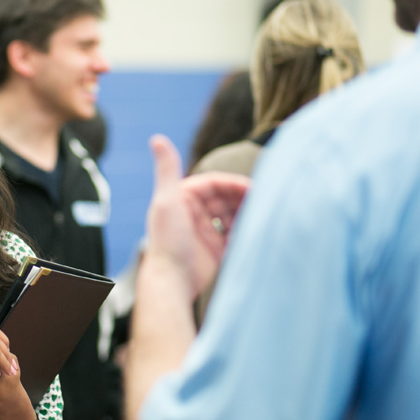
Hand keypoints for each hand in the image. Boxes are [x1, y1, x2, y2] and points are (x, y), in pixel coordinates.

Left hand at [144, 135, 248, 298]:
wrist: (171, 280)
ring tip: (260, 218)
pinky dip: (244, 232)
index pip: (214, 183)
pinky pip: (234, 235)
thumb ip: (167, 169)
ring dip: (245, 214)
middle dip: (242, 199)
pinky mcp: (214, 250)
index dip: (233, 184)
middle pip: (224, 199)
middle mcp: (193, 213)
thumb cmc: (167, 240)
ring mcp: (204, 232)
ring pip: (231, 216)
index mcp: (182, 198)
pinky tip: (253, 233)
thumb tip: (157, 138)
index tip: (253, 188)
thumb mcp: (167, 200)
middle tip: (263, 203)